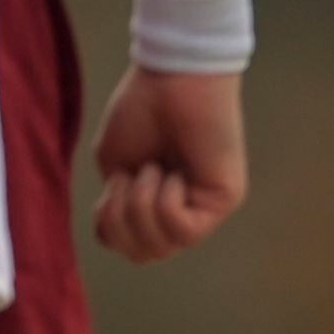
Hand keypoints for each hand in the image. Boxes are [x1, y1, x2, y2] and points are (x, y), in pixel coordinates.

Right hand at [93, 66, 245, 264]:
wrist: (170, 78)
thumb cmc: (141, 109)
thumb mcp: (113, 167)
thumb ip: (117, 208)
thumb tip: (121, 241)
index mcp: (154, 201)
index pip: (128, 246)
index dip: (110, 225)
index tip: (114, 182)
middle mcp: (182, 208)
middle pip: (143, 255)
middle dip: (123, 221)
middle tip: (130, 177)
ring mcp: (204, 206)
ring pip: (162, 247)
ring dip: (143, 206)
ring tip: (153, 169)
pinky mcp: (224, 200)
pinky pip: (184, 231)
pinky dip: (165, 202)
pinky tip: (173, 173)